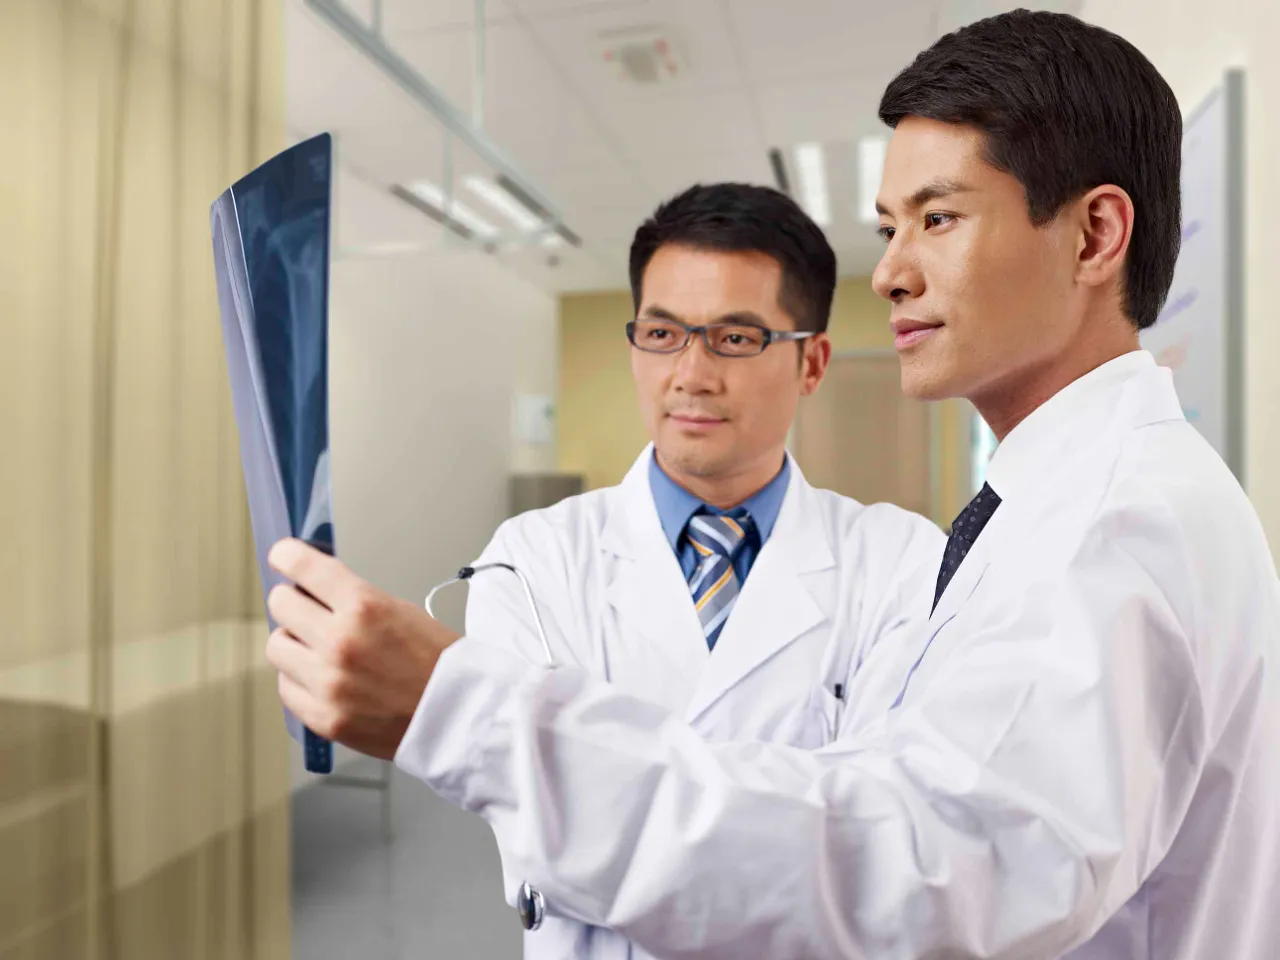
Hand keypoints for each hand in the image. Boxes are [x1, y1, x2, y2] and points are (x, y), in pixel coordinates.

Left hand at [264, 538, 460, 759]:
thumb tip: (314, 589)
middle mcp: (340, 643)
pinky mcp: (323, 717)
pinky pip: (287, 688)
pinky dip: (300, 680)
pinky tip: (325, 679)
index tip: (283, 556)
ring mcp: (328, 683)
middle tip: (306, 608)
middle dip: (293, 602)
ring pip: (277, 647)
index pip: (302, 566)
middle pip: (281, 604)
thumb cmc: (437, 662)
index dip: (287, 556)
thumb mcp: (401, 611)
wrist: (458, 714)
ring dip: (294, 644)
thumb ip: (353, 600)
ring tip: (319, 650)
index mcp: (365, 608)